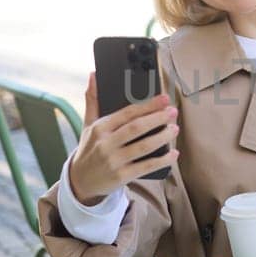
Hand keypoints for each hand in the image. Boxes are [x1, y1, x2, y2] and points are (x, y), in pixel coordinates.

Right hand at [67, 72, 179, 204]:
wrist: (80, 181)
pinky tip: (173, 153)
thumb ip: (93, 100)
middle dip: (157, 118)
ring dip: (162, 137)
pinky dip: (162, 160)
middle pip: (136, 128)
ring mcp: (113, 161)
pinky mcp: (121, 177)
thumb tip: (94, 74)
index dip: (147, 105)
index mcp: (100, 128)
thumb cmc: (89, 148)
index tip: (163, 98)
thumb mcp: (87, 124)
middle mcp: (105, 144)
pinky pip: (146, 167)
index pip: (126, 113)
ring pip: (143, 147)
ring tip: (174, 129)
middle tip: (173, 112)